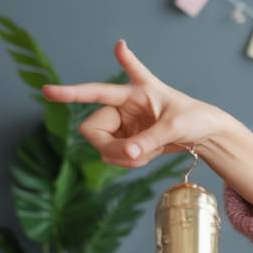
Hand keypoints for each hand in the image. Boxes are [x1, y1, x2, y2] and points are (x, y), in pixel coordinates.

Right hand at [41, 39, 227, 167]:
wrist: (204, 132)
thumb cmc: (194, 118)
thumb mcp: (176, 127)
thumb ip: (150, 139)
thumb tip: (128, 153)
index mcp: (134, 91)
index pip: (97, 91)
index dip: (71, 93)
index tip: (47, 91)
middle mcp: (121, 106)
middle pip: (92, 130)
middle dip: (110, 146)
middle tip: (134, 154)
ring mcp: (122, 124)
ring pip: (103, 147)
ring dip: (124, 156)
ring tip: (151, 150)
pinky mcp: (125, 140)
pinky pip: (116, 157)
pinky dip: (130, 161)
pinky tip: (147, 155)